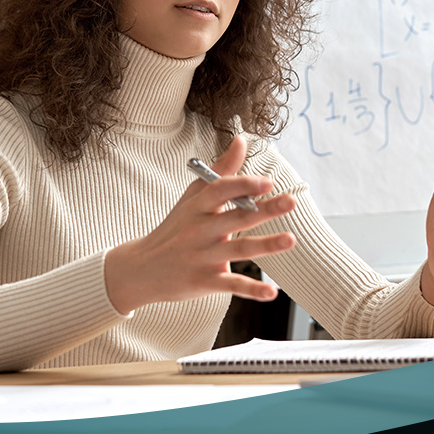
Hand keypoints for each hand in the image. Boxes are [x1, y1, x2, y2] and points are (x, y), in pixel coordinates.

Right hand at [103, 136, 295, 312]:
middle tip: (291, 201)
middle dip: (264, 210)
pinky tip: (272, 293)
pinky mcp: (205, 281)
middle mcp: (200, 231)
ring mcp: (203, 257)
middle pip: (235, 218)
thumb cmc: (175, 227)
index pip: (219, 190)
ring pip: (238, 250)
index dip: (243, 185)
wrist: (142, 268)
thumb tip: (241, 140)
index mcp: (198, 207)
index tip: (267, 181)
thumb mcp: (192, 196)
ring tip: (291, 239)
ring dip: (266, 246)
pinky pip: (232, 285)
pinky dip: (252, 291)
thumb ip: (220, 170)